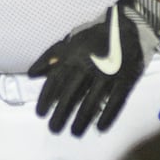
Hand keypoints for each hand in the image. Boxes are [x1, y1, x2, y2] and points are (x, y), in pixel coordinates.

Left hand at [28, 0, 159, 136]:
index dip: (46, 99)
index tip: (40, 114)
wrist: (128, 26)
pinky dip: (107, 116)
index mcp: (73, 56)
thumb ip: (51, 57)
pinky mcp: (125, 80)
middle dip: (60, 114)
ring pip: (91, 102)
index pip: (55, 81)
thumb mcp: (70, 41)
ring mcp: (108, 74)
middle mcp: (88, 66)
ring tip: (74, 132)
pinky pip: (115, 102)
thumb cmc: (95, 36)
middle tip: (54, 129)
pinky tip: (100, 128)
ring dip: (81, 120)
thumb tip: (31, 74)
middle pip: (71, 95)